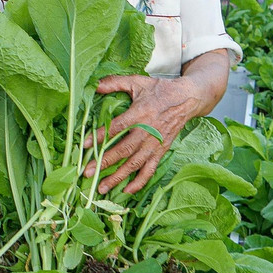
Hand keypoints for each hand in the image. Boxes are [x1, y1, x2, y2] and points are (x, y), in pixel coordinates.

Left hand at [82, 74, 199, 194]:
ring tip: (101, 188)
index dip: (100, 136)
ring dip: (117, 177)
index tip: (85, 145)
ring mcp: (154, 144)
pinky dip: (139, 182)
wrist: (187, 99)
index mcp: (140, 113)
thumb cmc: (160, 90)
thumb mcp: (137, 82)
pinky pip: (149, 170)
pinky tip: (127, 191)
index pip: (116, 128)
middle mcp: (147, 131)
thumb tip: (94, 85)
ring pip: (134, 164)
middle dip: (104, 162)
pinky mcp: (161, 151)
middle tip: (87, 173)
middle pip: (123, 150)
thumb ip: (115, 83)